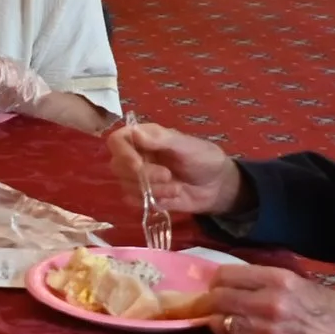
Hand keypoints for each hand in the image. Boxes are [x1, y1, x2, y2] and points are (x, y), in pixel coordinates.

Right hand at [107, 120, 244, 215]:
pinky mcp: (144, 196)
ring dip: (153, 190)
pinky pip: (135, 202)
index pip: (117, 141)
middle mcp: (137, 156)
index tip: (138, 165)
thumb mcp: (187, 146)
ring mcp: (139, 178)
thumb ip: (161, 140)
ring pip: (127, 186)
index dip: (123, 153)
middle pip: (118, 166)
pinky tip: (172, 197)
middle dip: (144, 175)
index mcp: (145, 138)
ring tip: (177, 188)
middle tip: (168, 175)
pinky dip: (154, 201)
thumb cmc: (204, 159)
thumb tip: (134, 132)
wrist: (217, 186)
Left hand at [206, 266, 334, 333]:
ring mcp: (259, 331)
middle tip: (218, 301)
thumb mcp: (305, 283)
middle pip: (217, 298)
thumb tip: (244, 279)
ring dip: (219, 320)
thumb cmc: (333, 311)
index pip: (228, 274)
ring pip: (217, 322)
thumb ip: (272, 280)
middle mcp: (265, 304)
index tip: (221, 282)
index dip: (219, 278)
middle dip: (213, 299)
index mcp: (279, 280)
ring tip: (230, 319)